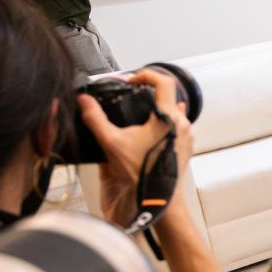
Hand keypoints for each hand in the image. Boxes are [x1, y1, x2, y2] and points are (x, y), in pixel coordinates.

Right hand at [78, 66, 194, 225]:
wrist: (157, 197)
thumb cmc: (139, 172)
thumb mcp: (112, 142)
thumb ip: (95, 118)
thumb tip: (84, 100)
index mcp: (167, 117)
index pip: (164, 81)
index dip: (146, 74)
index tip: (132, 80)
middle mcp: (183, 124)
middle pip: (169, 95)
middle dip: (149, 91)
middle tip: (133, 93)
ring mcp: (188, 135)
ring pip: (175, 111)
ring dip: (158, 107)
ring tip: (139, 112)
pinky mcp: (187, 146)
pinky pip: (178, 126)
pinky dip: (164, 122)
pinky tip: (149, 129)